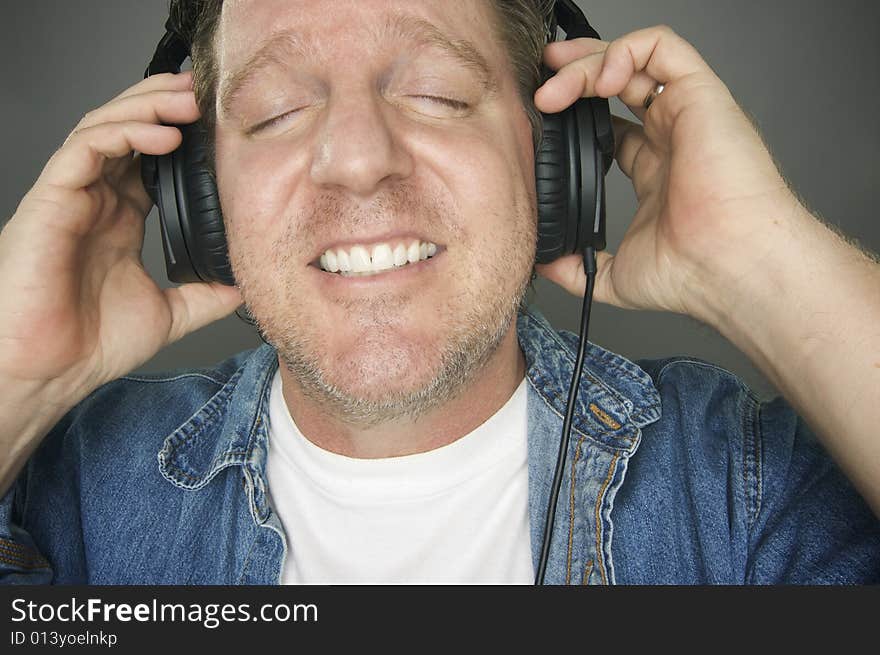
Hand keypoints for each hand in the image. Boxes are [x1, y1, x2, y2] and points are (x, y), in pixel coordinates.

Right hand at [0, 71, 240, 405]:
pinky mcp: (50, 200)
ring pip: (104, 127)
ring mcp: (72, 197)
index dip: (181, 135)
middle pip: (127, 130)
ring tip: (188, 101)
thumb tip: (247, 283)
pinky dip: (123, 134)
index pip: (149, 159)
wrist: (49, 372)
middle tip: (205, 92)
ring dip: (147, 107)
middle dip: (164, 104)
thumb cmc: (90, 344)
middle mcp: (96, 201)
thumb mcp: (170, 314)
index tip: (219, 125)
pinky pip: (83, 150)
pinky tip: (162, 135)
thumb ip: (206, 294)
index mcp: (120, 219)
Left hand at [534, 25, 804, 324]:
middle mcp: (671, 136)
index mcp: (655, 171)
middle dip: (575, 72)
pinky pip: (662, 46)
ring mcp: (684, 114)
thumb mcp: (613, 276)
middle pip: (619, 83)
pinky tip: (601, 79)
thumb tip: (543, 264)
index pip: (611, 127)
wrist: (726, 267)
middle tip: (541, 82)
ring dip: (587, 62)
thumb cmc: (691, 274)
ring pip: (634, 59)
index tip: (540, 123)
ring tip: (556, 89)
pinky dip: (624, 49)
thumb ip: (576, 268)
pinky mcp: (699, 95)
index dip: (574, 116)